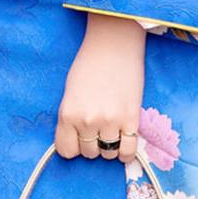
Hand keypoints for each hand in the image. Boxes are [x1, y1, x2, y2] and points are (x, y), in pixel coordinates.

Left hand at [55, 12, 145, 163]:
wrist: (114, 44)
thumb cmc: (89, 64)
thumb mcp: (70, 93)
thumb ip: (71, 118)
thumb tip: (77, 141)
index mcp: (68, 114)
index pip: (66, 151)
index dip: (73, 146)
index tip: (78, 138)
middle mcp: (87, 121)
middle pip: (88, 153)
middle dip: (92, 143)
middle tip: (97, 127)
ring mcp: (110, 121)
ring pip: (108, 154)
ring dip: (109, 145)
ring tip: (111, 129)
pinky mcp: (131, 119)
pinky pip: (128, 151)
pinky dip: (125, 152)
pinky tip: (124, 141)